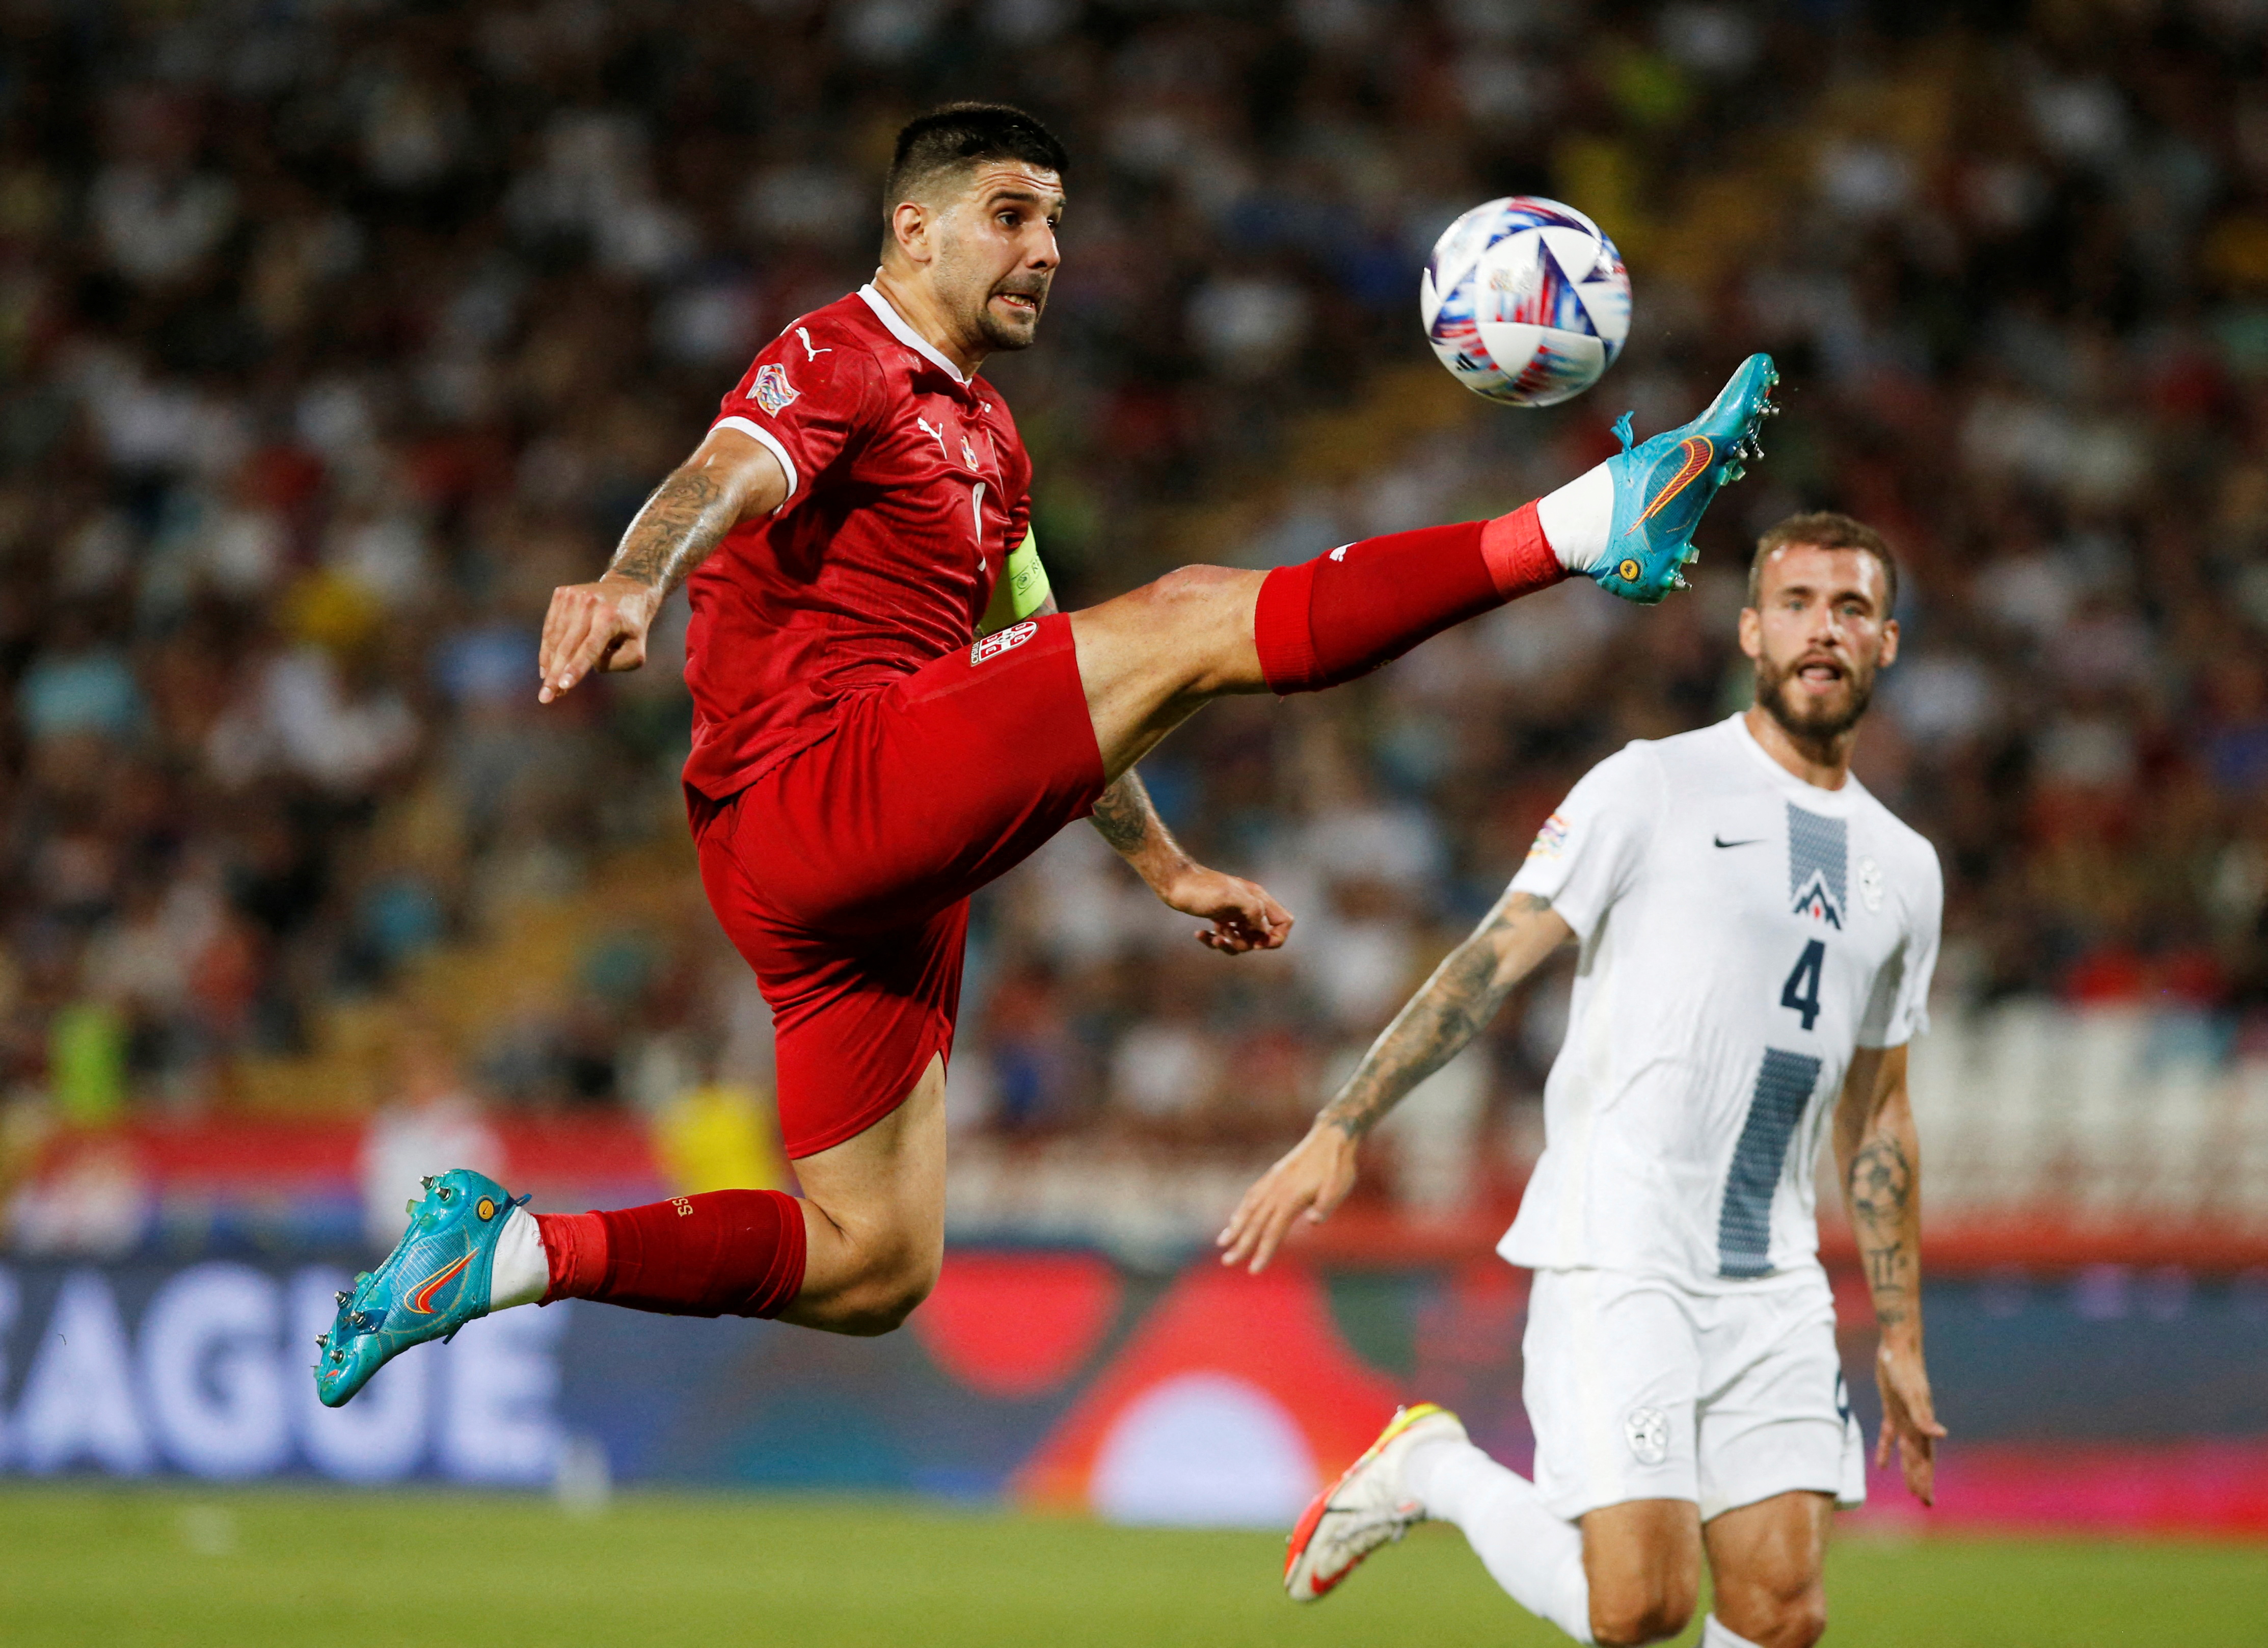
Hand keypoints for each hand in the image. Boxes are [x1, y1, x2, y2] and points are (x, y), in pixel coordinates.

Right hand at [538, 574, 661, 702]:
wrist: (628, 588)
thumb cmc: (633, 627)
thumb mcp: (637, 649)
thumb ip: (618, 663)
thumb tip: (589, 665)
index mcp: (610, 617)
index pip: (590, 648)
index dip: (576, 668)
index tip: (564, 685)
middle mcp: (590, 603)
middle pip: (568, 646)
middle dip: (555, 675)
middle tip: (545, 698)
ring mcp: (573, 596)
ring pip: (555, 638)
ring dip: (549, 666)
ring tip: (548, 689)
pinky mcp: (562, 594)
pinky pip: (550, 627)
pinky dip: (547, 649)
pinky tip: (546, 668)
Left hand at [1150, 861, 1292, 953]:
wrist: (1173, 881)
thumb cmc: (1200, 888)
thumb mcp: (1230, 897)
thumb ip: (1253, 911)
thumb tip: (1263, 931)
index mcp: (1257, 899)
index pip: (1284, 922)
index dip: (1276, 937)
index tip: (1256, 943)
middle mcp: (1249, 906)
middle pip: (1261, 936)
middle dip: (1246, 944)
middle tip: (1228, 938)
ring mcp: (1234, 912)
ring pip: (1242, 940)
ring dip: (1229, 945)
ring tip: (1214, 938)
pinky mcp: (1219, 917)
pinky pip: (1224, 937)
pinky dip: (1214, 940)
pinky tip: (1200, 934)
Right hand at [1216, 1123, 1356, 1272]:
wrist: (1333, 1136)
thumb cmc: (1339, 1165)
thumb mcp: (1341, 1186)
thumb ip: (1326, 1204)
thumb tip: (1313, 1220)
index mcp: (1292, 1197)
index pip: (1274, 1230)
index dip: (1263, 1251)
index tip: (1254, 1270)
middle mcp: (1277, 1189)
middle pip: (1256, 1222)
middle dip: (1241, 1244)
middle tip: (1227, 1262)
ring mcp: (1273, 1181)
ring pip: (1249, 1208)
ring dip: (1235, 1227)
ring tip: (1222, 1242)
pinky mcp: (1273, 1175)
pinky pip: (1251, 1195)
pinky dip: (1241, 1209)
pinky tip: (1235, 1218)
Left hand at [1875, 1338, 1944, 1504]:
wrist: (1897, 1347)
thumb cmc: (1904, 1368)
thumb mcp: (1911, 1393)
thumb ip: (1923, 1415)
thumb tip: (1941, 1435)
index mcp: (1922, 1424)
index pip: (1925, 1458)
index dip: (1925, 1479)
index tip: (1926, 1500)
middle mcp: (1916, 1424)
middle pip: (1919, 1458)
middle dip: (1921, 1480)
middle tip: (1924, 1502)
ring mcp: (1904, 1417)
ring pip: (1907, 1450)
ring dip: (1908, 1469)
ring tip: (1910, 1489)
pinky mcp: (1891, 1408)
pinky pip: (1889, 1435)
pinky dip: (1886, 1450)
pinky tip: (1882, 1465)